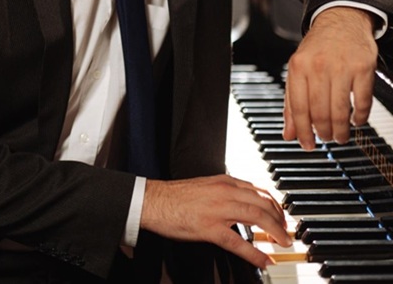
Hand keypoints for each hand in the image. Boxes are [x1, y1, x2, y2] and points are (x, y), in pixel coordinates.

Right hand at [140, 174, 291, 268]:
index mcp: (225, 181)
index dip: (275, 205)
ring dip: (275, 232)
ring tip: (283, 244)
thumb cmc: (178, 196)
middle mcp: (226, 191)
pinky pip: (238, 242)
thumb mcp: (207, 185)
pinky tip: (264, 260)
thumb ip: (226, 191)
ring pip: (257, 218)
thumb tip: (244, 201)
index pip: (259, 190)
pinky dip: (254, 253)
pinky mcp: (209, 228)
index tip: (282, 216)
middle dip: (280, 219)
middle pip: (263, 203)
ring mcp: (218, 209)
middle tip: (287, 233)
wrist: (155, 200)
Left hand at [283, 6, 377, 148]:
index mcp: (298, 67)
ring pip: (341, 110)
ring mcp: (342, 66)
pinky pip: (362, 101)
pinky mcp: (363, 67)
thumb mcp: (298, 70)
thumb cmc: (317, 48)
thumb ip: (291, 103)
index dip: (303, 132)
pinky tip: (357, 120)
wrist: (341, 20)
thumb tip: (289, 134)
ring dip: (342, 130)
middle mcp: (318, 66)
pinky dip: (360, 117)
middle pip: (320, 112)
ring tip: (341, 136)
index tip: (307, 145)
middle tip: (327, 139)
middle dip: (324, 133)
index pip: (298, 108)